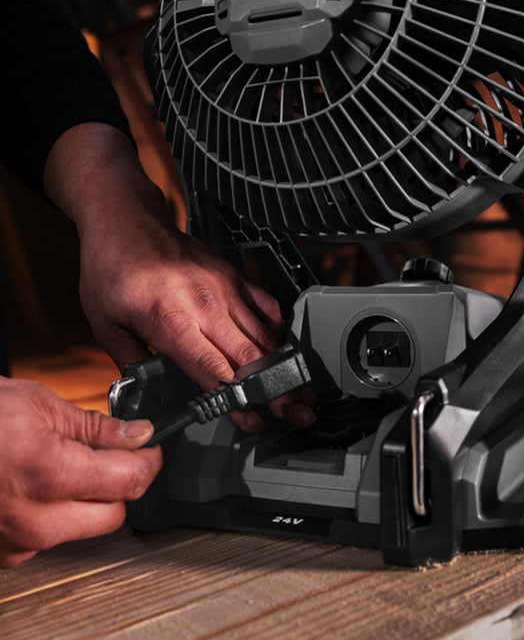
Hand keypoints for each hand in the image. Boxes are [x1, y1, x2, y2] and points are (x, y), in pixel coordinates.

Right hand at [0, 376, 161, 567]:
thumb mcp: (37, 404)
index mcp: (47, 473)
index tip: (150, 447)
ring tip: (67, 465)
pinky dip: (57, 513)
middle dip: (123, 483)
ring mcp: (14, 542)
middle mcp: (32, 519)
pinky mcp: (1, 554)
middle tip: (116, 454)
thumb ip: (96, 428)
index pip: (131, 481)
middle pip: (115, 513)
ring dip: (90, 499)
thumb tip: (139, 435)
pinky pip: (50, 538)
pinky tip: (39, 486)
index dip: (149, 460)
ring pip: (84, 529)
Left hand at [44, 123, 315, 432]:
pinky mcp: (235, 277)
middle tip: (296, 414)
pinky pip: (268, 306)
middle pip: (251, 357)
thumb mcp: (105, 324)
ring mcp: (225, 288)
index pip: (213, 371)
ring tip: (302, 391)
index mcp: (170, 319)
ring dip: (285, 367)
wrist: (126, 220)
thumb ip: (130, 364)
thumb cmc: (113, 267)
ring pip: (266, 334)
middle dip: (277, 391)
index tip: (253, 420)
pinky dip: (281, 331)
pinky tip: (286, 349)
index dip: (237, 401)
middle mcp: (204, 304)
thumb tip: (145, 392)